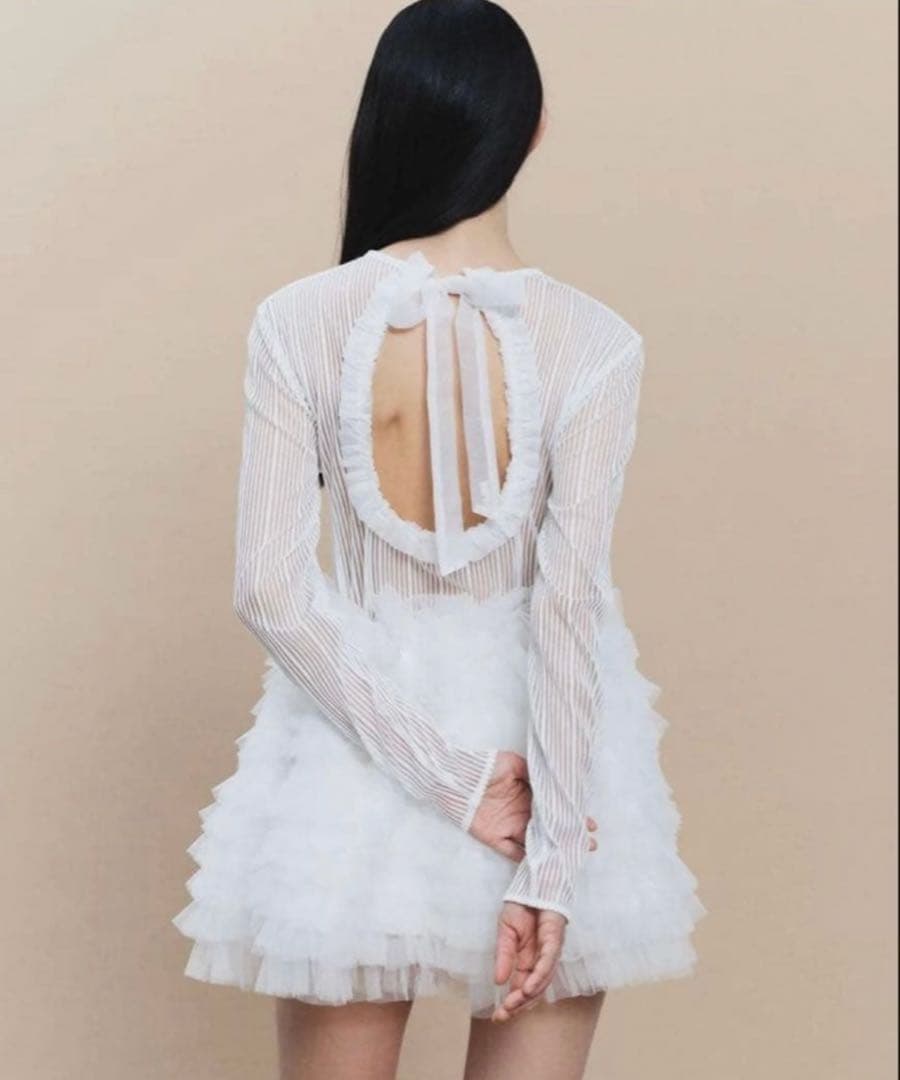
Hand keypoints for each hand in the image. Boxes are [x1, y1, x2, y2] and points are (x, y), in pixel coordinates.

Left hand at [469, 752, 598, 861]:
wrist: (459, 776)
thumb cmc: (487, 766)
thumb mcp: (513, 763)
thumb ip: (533, 773)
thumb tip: (552, 780)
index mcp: (527, 795)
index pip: (553, 809)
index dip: (571, 816)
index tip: (590, 823)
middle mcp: (521, 813)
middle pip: (548, 828)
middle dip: (568, 836)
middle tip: (589, 844)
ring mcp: (509, 827)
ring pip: (535, 842)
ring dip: (552, 850)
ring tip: (573, 856)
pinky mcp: (494, 838)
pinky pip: (512, 851)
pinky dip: (526, 858)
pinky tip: (543, 863)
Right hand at [491, 902, 566, 1021]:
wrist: (533, 883)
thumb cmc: (521, 906)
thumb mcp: (505, 933)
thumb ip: (503, 956)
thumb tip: (498, 981)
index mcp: (527, 960)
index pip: (521, 987)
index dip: (511, 1003)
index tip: (497, 1016)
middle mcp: (541, 960)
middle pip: (534, 990)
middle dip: (518, 1005)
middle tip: (502, 1016)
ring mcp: (550, 951)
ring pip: (542, 981)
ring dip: (527, 996)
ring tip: (511, 1005)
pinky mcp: (555, 940)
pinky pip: (548, 962)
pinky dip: (539, 977)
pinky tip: (528, 988)